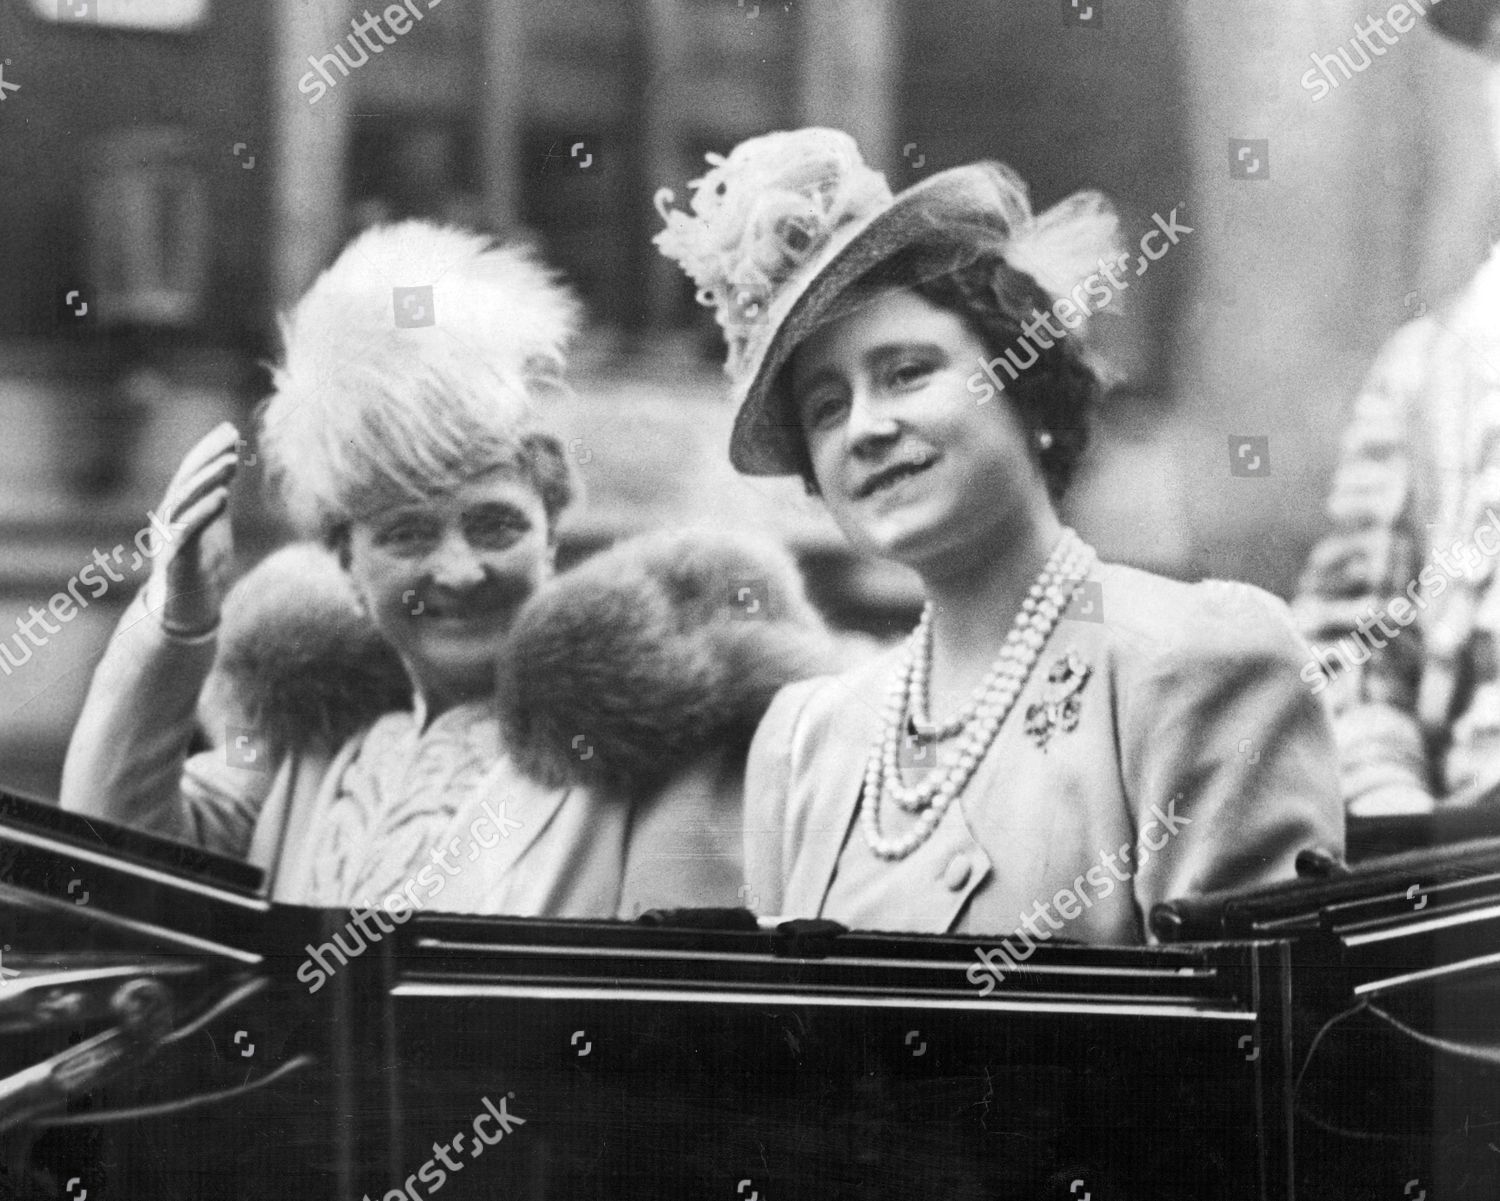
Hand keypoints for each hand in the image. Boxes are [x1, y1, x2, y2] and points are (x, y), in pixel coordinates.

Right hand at [144, 422, 239, 636]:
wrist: (187, 608)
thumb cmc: (201, 563)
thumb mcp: (214, 521)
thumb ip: (218, 492)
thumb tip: (231, 460)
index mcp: (179, 508)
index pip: (192, 472)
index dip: (209, 449)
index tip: (231, 430)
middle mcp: (169, 518)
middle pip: (185, 480)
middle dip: (208, 456)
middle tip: (232, 437)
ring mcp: (169, 538)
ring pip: (183, 501)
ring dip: (207, 480)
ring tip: (231, 463)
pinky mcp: (176, 559)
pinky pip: (187, 531)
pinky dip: (203, 512)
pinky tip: (223, 497)